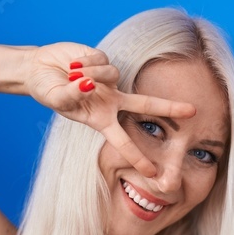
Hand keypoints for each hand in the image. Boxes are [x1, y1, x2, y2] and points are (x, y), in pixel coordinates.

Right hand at [21, 42, 196, 176]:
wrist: (39, 70)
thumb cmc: (48, 91)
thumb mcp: (57, 100)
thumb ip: (71, 95)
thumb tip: (88, 84)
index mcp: (102, 120)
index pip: (124, 142)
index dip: (138, 157)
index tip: (154, 174)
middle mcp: (111, 101)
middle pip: (146, 105)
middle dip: (170, 108)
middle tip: (194, 112)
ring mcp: (110, 81)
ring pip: (111, 74)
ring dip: (89, 74)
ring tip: (70, 75)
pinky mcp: (104, 60)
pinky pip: (100, 60)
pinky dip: (84, 63)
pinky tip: (72, 65)